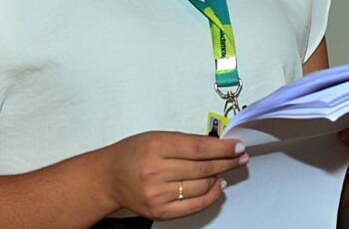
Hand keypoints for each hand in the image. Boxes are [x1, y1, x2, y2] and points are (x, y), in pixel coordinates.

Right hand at [103, 131, 247, 219]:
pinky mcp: (159, 211)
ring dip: (220, 177)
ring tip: (228, 170)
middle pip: (203, 168)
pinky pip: (194, 206)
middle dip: (227, 162)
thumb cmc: (133, 153)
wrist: (108, 177)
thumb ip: (185, 142)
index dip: (223, 148)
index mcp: (156, 146)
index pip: (199, 148)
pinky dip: (210, 196)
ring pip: (201, 187)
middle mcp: (156, 171)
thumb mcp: (157, 137)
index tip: (237, 146)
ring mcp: (158, 194)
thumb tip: (217, 146)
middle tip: (240, 157)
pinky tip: (217, 186)